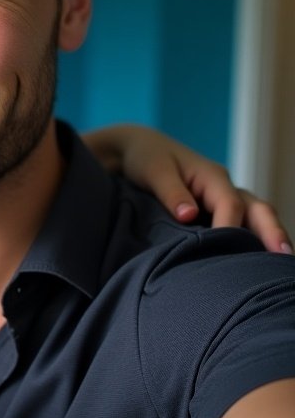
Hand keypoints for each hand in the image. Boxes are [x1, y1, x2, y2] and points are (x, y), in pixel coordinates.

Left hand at [83, 124, 292, 253]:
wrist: (137, 151)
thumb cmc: (146, 159)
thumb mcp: (154, 171)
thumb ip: (171, 192)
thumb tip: (188, 215)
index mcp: (211, 176)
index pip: (230, 204)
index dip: (230, 228)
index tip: (226, 251)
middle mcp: (224, 188)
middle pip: (257, 210)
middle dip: (272, 232)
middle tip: (284, 255)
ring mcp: (223, 200)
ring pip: (254, 218)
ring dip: (268, 238)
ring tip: (279, 267)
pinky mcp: (215, 212)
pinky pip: (240, 225)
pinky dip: (251, 241)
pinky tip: (253, 264)